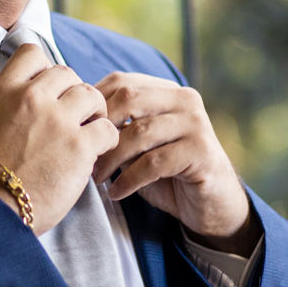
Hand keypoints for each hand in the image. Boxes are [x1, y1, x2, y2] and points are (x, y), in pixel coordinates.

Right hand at [0, 45, 120, 234]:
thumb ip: (14, 102)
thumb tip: (42, 95)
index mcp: (5, 91)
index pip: (32, 53)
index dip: (45, 70)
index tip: (49, 89)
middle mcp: (31, 98)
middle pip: (67, 73)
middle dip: (73, 93)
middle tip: (73, 116)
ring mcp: (57, 120)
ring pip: (92, 95)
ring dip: (94, 112)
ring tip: (88, 131)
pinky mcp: (79, 145)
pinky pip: (108, 128)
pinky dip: (107, 139)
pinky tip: (97, 151)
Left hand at [91, 72, 257, 255]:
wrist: (212, 204)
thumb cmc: (168, 174)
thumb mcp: (140, 146)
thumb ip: (118, 128)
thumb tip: (78, 120)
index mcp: (167, 90)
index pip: (121, 81)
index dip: (93, 103)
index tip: (75, 128)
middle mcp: (185, 100)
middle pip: (130, 99)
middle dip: (100, 127)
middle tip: (83, 154)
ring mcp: (196, 124)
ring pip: (141, 132)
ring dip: (111, 158)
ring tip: (95, 178)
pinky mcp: (203, 152)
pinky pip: (155, 162)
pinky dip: (129, 179)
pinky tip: (116, 192)